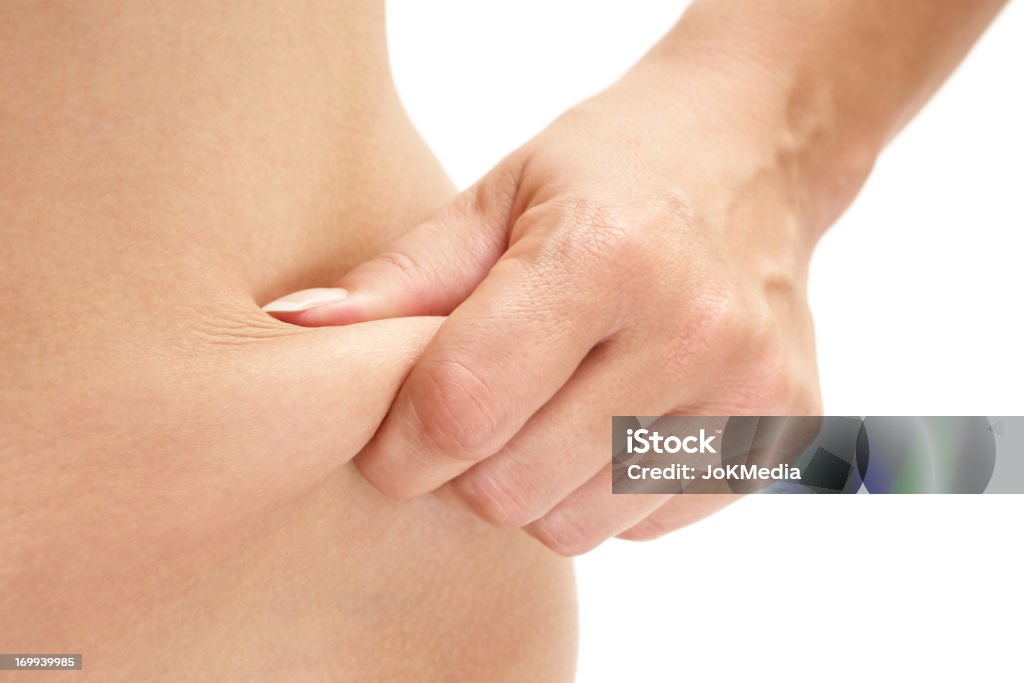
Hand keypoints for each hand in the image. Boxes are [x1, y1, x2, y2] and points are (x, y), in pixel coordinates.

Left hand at [264, 58, 834, 554]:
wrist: (753, 156)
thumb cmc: (612, 169)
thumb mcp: (497, 196)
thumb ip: (399, 279)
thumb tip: (295, 331)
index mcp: (605, 257)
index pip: (462, 409)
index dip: (400, 444)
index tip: (393, 437)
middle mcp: (690, 332)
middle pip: (511, 490)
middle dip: (467, 467)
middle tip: (482, 407)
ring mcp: (747, 393)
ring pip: (575, 527)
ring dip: (538, 485)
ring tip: (557, 404)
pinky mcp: (780, 438)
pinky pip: (642, 525)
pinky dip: (607, 490)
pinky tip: (619, 415)